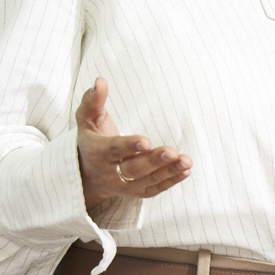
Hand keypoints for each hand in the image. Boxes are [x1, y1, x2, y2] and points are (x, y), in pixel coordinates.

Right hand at [76, 78, 191, 212]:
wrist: (89, 173)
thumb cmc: (93, 138)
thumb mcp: (87, 118)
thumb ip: (93, 100)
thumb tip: (99, 81)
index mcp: (98, 153)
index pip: (114, 150)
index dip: (129, 146)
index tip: (146, 141)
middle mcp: (110, 173)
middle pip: (134, 168)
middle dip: (154, 160)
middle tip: (172, 152)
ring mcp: (124, 186)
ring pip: (148, 180)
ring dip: (169, 171)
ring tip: (186, 161)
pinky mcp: (137, 193)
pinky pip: (156, 188)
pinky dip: (171, 181)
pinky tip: (186, 170)